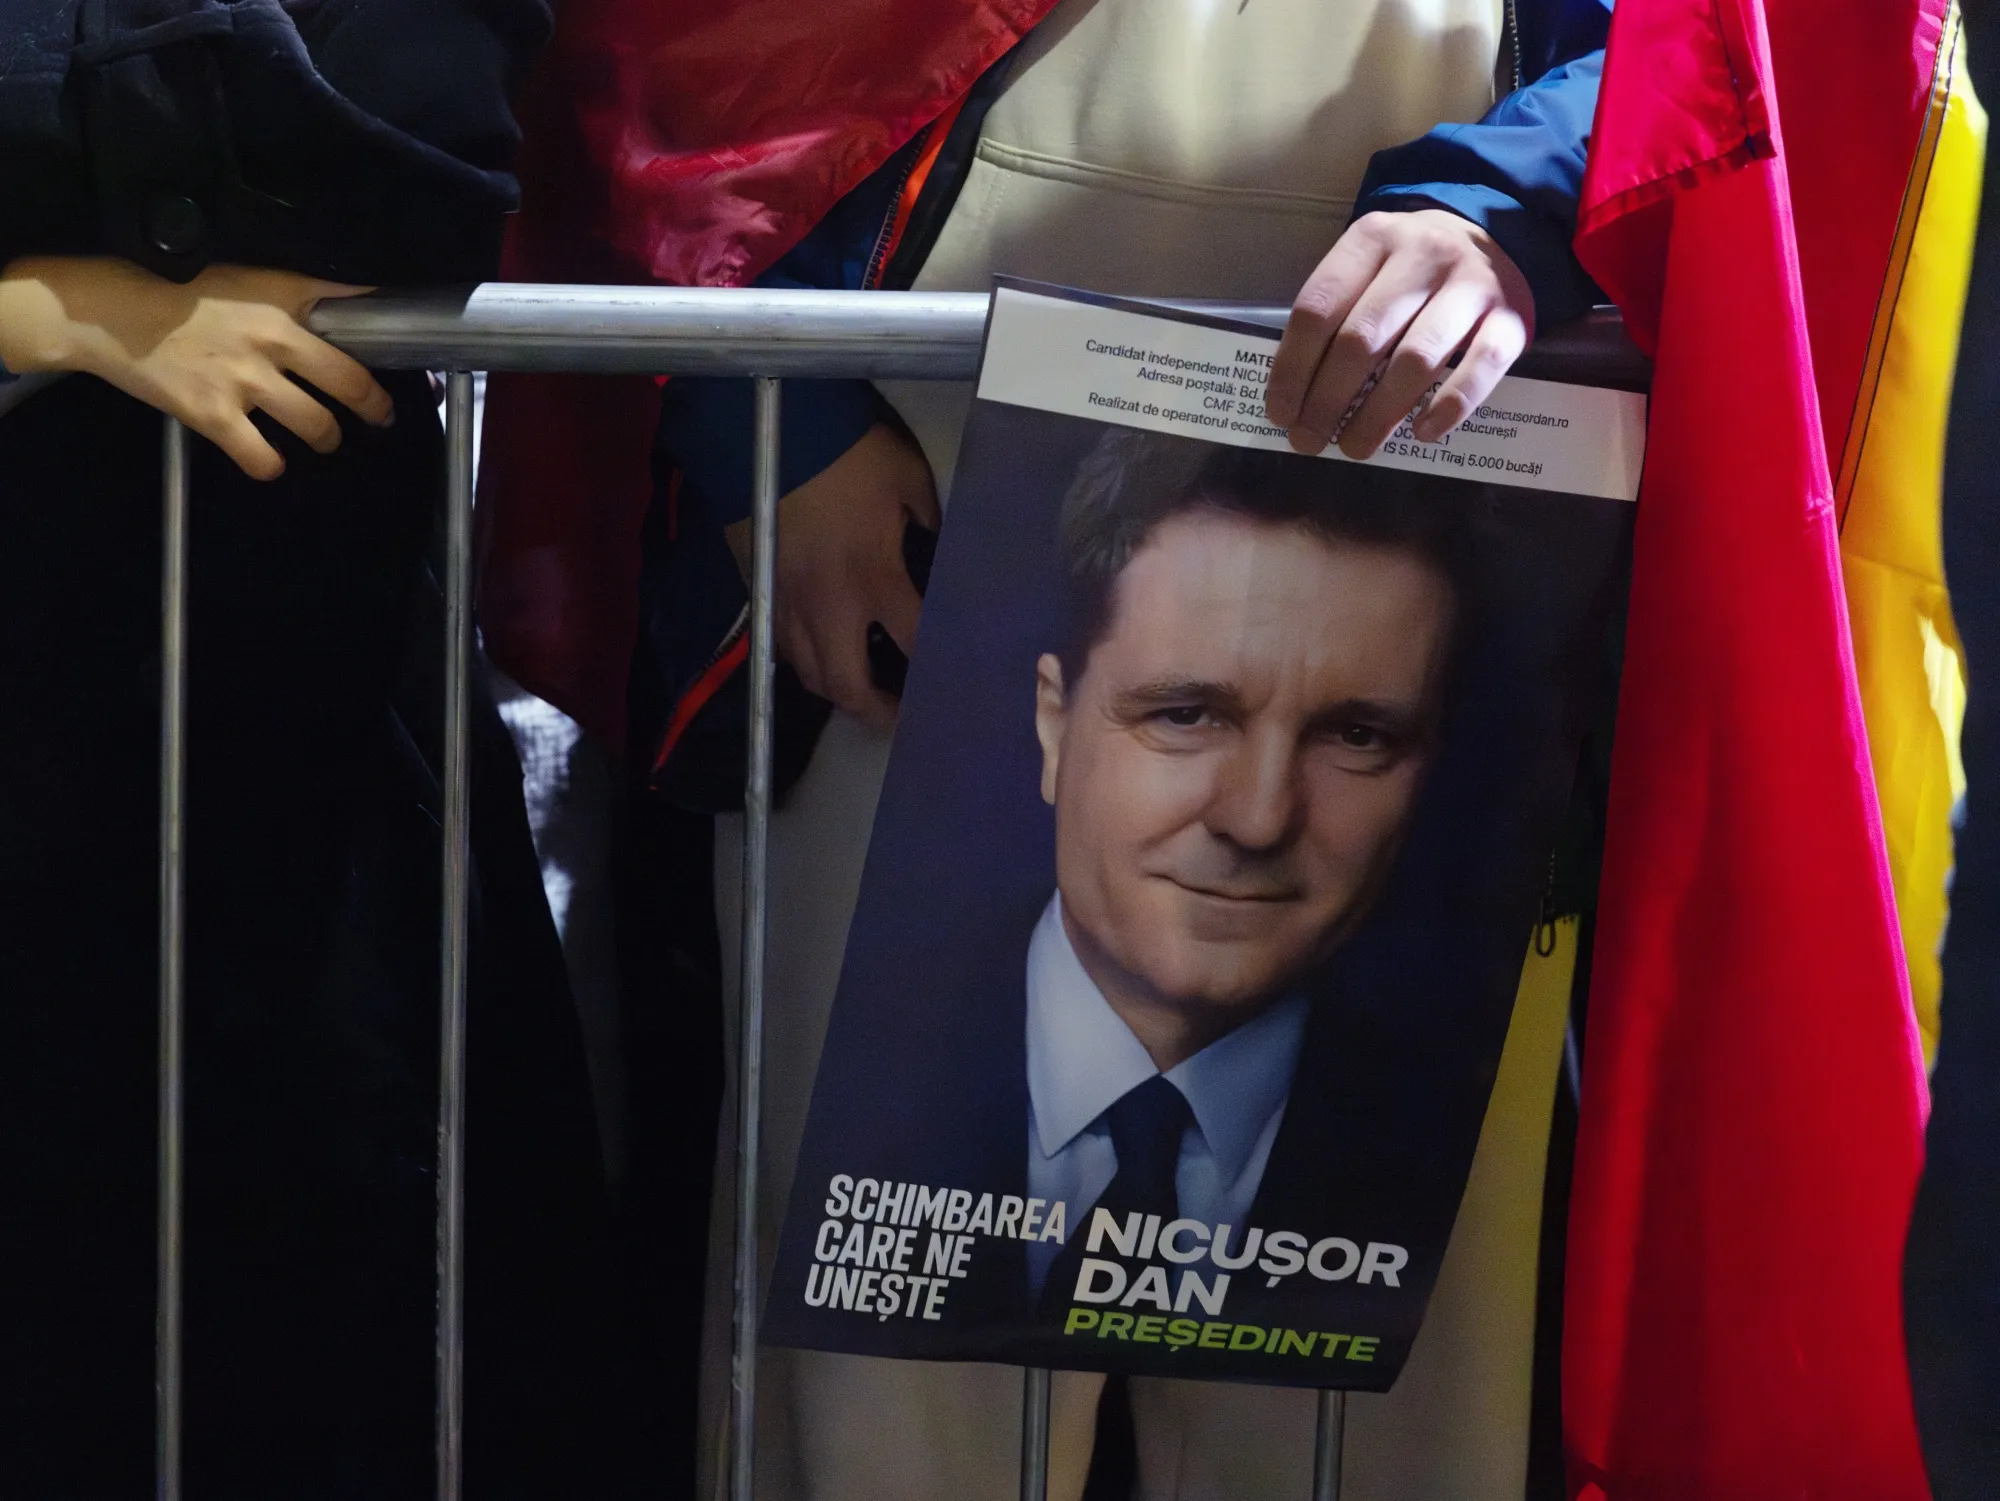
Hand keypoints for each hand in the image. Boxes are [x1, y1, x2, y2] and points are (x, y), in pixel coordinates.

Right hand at [0, 256, 392, 479]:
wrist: (115, 312)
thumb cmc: (185, 291)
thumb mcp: (253, 278)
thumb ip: (309, 292)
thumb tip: (368, 296)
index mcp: (283, 312)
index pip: (352, 347)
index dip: (380, 377)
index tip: (391, 392)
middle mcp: (271, 349)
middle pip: (347, 390)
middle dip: (370, 412)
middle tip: (374, 420)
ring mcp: (243, 385)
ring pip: (314, 426)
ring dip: (326, 438)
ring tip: (323, 437)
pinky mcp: (212, 416)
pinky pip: (260, 457)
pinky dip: (271, 465)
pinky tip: (271, 460)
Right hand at [725, 421, 940, 730]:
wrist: (770, 433)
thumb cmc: (849, 455)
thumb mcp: (909, 481)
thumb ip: (928, 523)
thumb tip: (937, 547)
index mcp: (876, 578)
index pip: (913, 644)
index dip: (934, 672)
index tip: (948, 687)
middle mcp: (831, 606)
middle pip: (849, 686)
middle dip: (876, 711)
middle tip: (898, 715)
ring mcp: (789, 604)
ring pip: (808, 674)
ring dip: (837, 690)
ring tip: (860, 688)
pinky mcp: (760, 592)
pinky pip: (780, 645)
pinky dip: (803, 658)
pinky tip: (821, 648)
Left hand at [1264, 209, 1533, 459]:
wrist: (1491, 236)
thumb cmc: (1408, 270)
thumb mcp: (1365, 270)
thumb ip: (1334, 317)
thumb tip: (1293, 398)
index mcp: (1372, 239)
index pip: (1317, 309)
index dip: (1292, 368)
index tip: (1280, 413)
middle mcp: (1423, 254)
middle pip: (1362, 338)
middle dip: (1327, 400)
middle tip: (1310, 440)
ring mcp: (1473, 284)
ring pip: (1417, 358)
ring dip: (1379, 413)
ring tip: (1354, 446)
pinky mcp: (1513, 317)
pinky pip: (1482, 367)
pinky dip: (1450, 405)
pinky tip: (1422, 432)